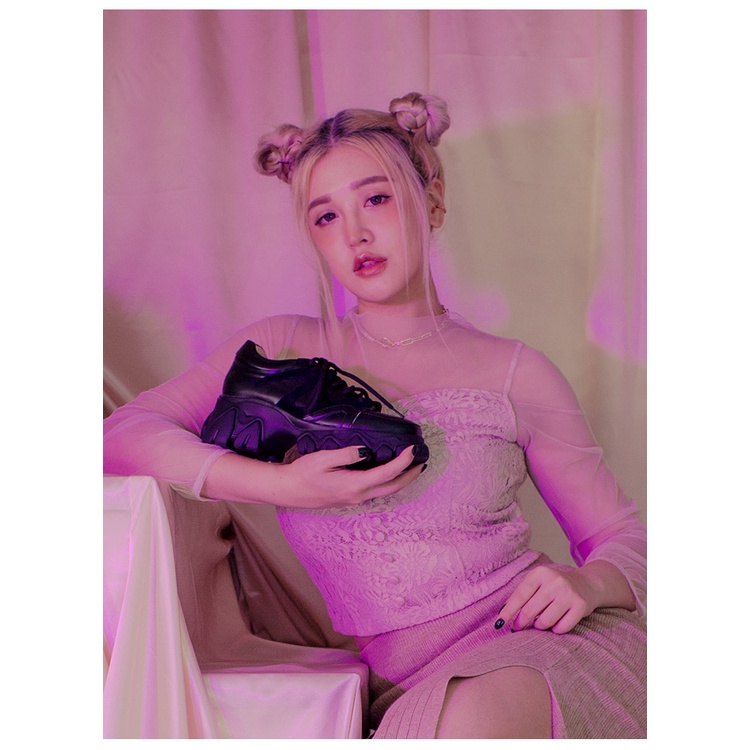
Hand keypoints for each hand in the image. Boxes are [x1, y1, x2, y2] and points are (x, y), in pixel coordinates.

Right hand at [272, 444, 423, 508]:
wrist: (288, 490)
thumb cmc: (303, 473)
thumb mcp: (323, 458)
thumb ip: (347, 454)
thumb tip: (366, 451)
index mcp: (354, 484)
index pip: (387, 473)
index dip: (403, 461)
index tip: (412, 449)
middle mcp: (358, 495)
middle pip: (392, 487)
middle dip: (410, 475)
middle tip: (422, 462)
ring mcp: (354, 499)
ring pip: (385, 491)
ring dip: (400, 480)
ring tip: (410, 467)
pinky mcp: (349, 499)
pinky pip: (375, 492)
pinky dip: (387, 482)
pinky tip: (387, 473)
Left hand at [495, 564, 599, 634]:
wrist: (586, 584)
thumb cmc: (554, 586)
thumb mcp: (538, 583)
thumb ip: (522, 595)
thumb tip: (502, 615)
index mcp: (540, 573)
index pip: (520, 596)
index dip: (508, 612)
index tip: (499, 623)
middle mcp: (554, 581)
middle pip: (530, 610)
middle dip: (521, 622)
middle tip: (518, 627)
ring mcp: (568, 593)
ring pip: (545, 621)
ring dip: (539, 626)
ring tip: (540, 623)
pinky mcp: (581, 606)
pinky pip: (561, 628)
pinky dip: (556, 629)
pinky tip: (556, 623)